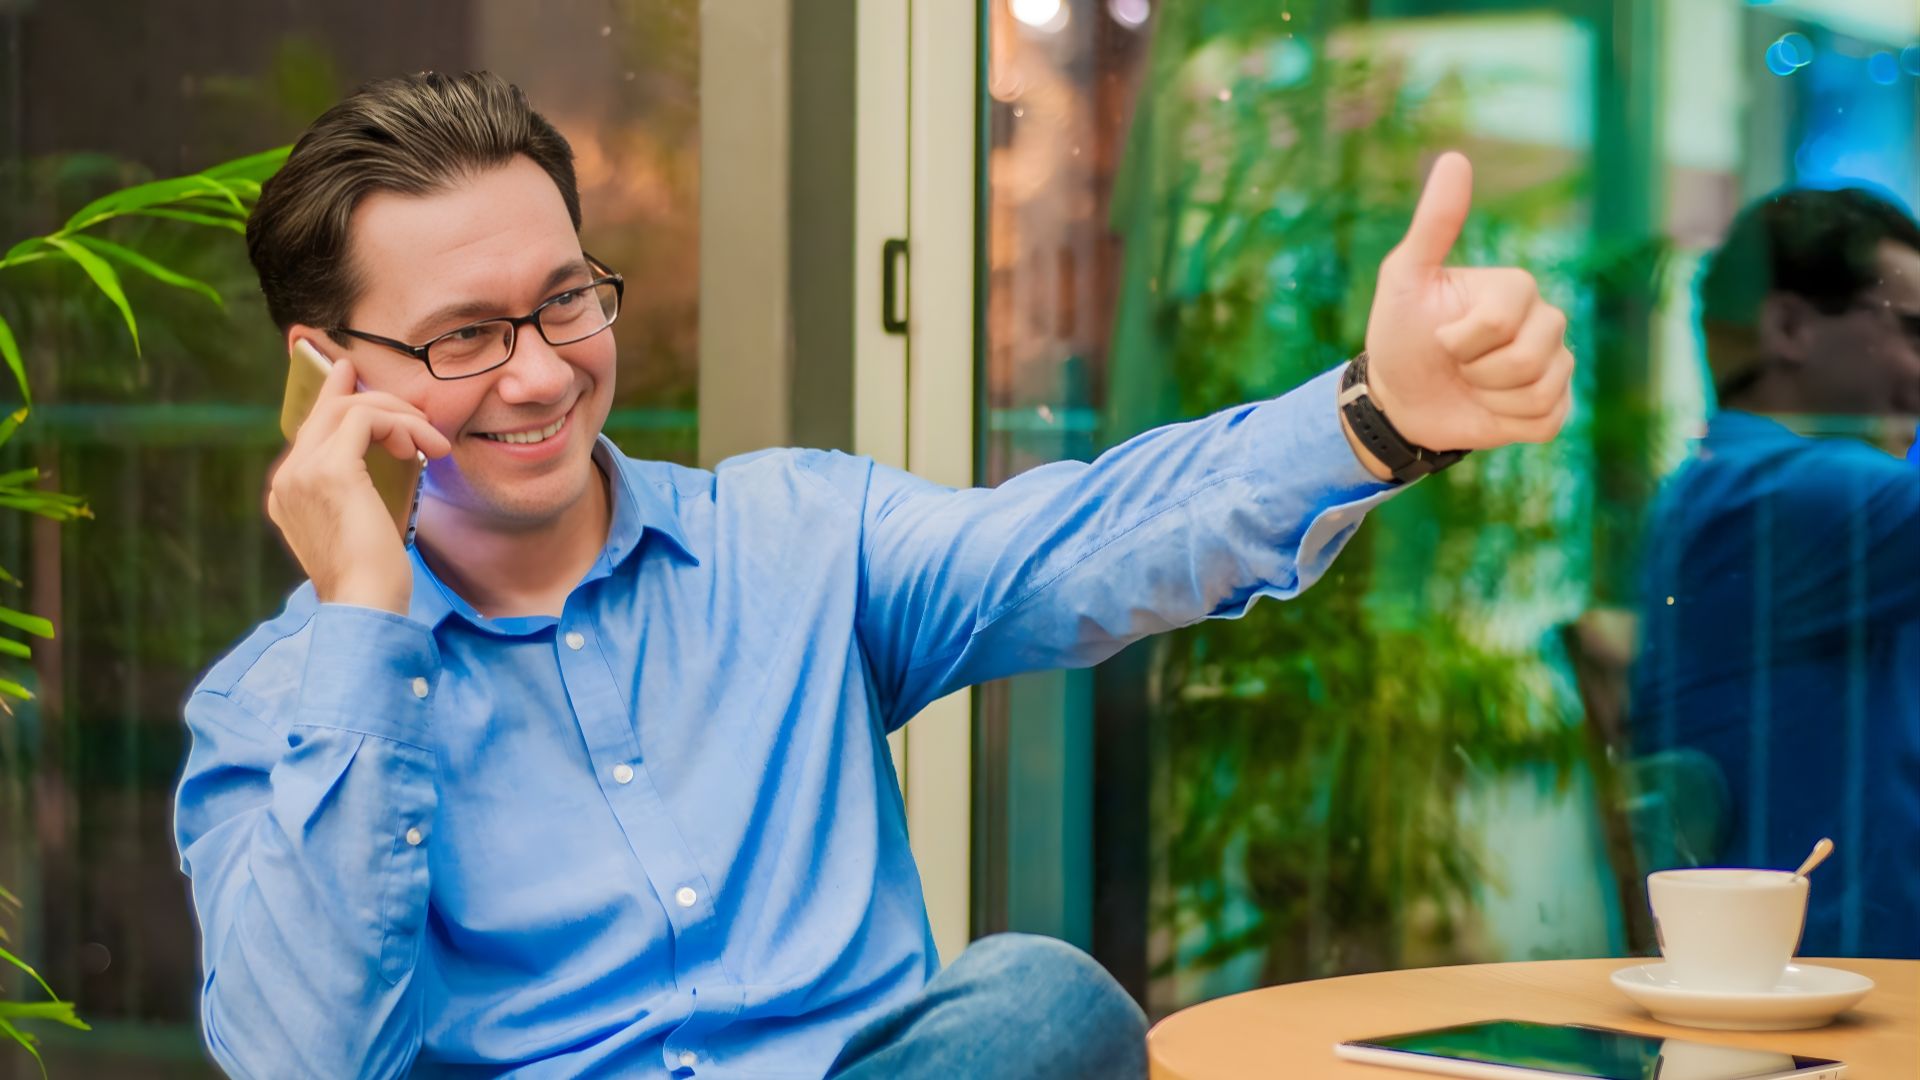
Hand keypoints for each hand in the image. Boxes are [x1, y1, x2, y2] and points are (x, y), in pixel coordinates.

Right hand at [266, 355, 450, 613]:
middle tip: (419, 416)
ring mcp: (303, 471)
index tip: (351, 373)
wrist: (365, 607)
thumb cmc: (374, 579)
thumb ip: (361, 491)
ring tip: (433, 444)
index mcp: (289, 493)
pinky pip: (367, 418)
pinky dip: (401, 425)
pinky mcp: (331, 470)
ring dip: (400, 417)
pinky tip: (423, 448)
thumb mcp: (364, 526)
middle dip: (377, 400)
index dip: (333, 396)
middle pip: (328, 411)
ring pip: (349, 408)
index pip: (310, 429)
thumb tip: (392, 453)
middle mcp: (287, 478)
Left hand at [1355, 152, 1574, 470]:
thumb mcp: (1404, 277)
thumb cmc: (1399, 334)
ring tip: (1471, 386)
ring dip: (1489, 399)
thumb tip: (1455, 158)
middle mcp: (1546, 320)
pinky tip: (1488, 409)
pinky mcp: (1555, 406)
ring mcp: (1556, 364)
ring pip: (1539, 392)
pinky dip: (1507, 423)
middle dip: (1475, 372)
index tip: (1440, 337)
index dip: (1461, 340)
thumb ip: (1434, 223)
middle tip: (1455, 365)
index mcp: (1517, 287)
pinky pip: (1547, 420)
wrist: (1399, 398)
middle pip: (1527, 358)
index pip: (1503, 321)